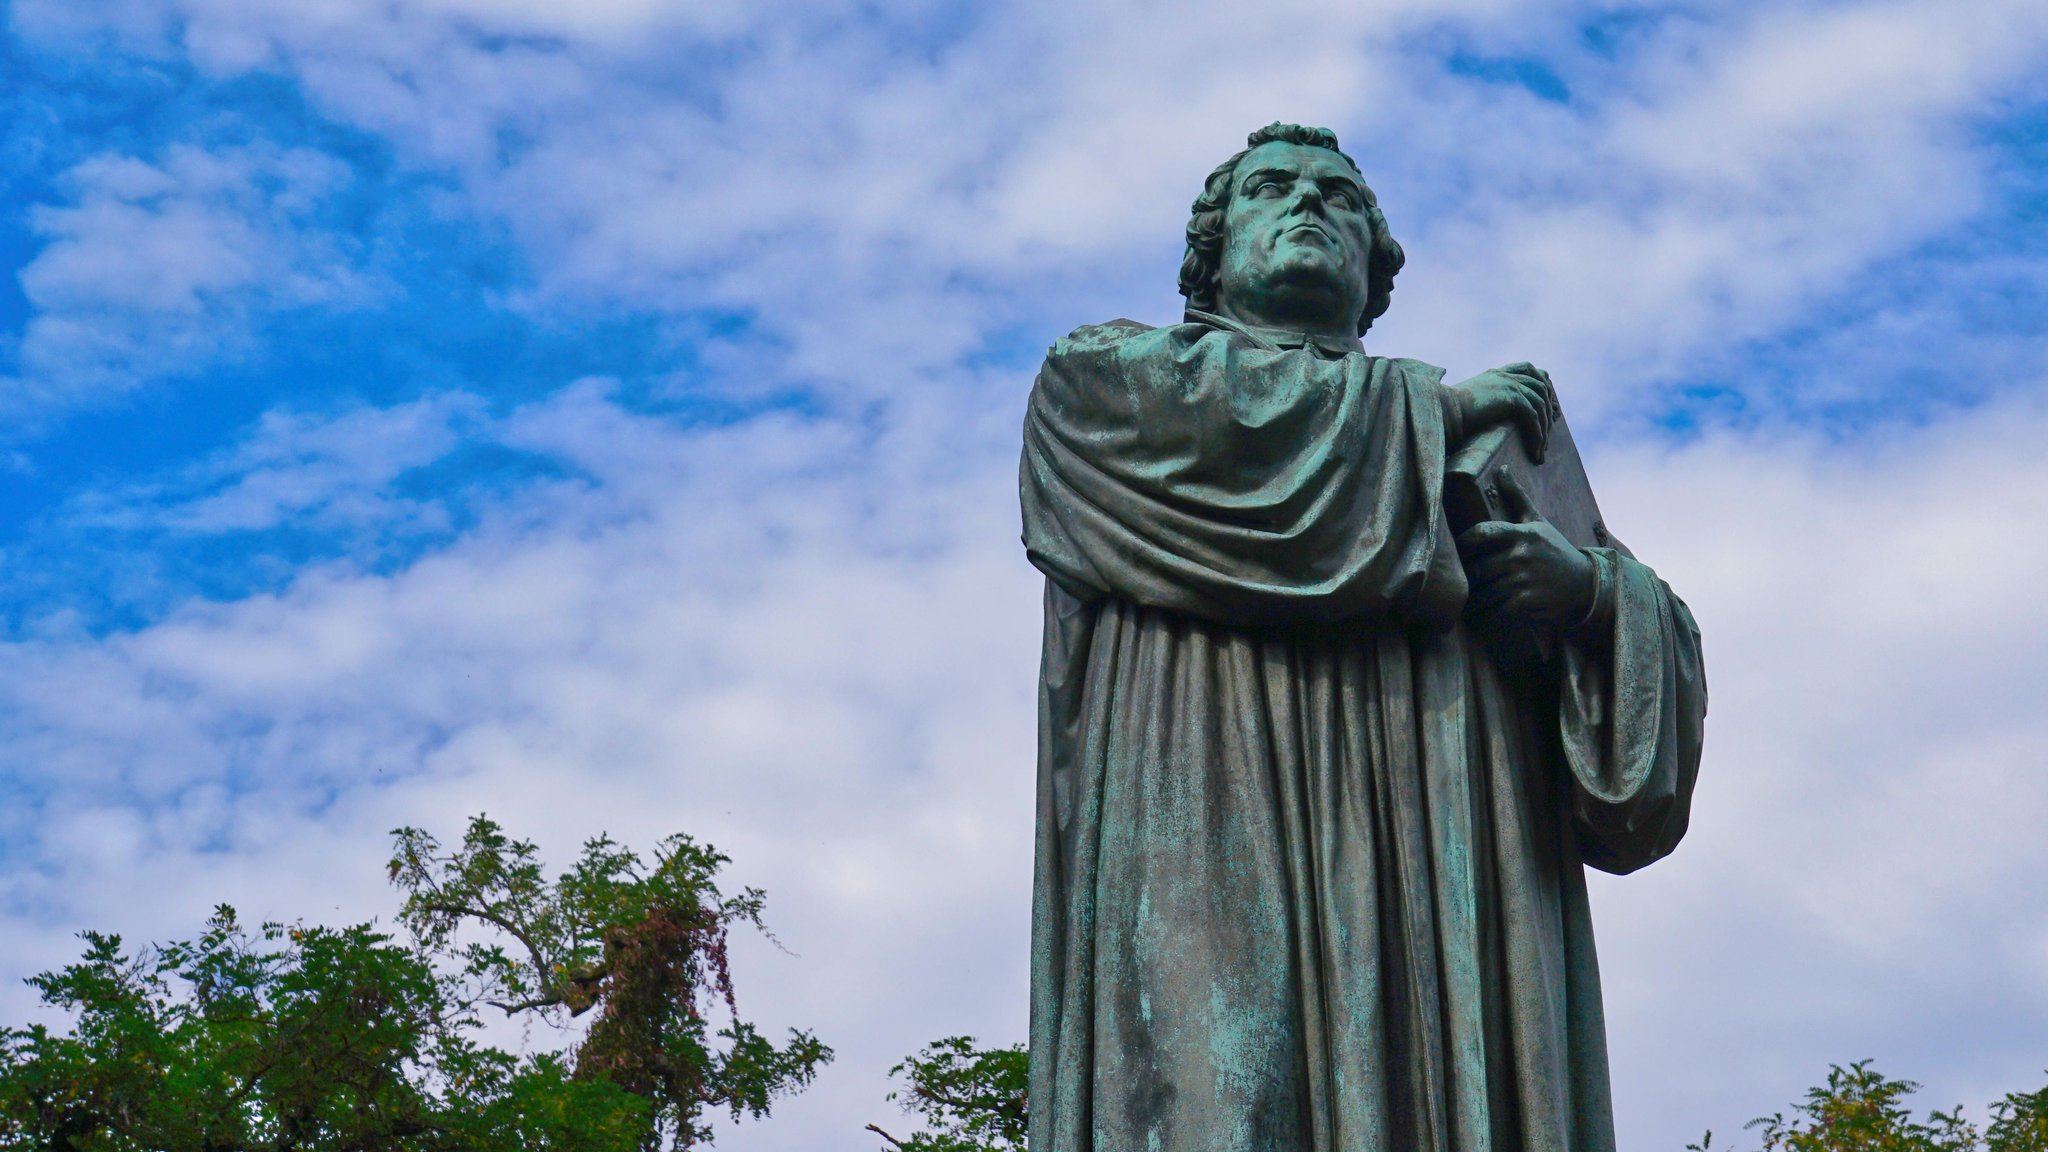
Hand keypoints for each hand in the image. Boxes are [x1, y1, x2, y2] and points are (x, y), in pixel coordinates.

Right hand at [1449, 361, 1554, 461]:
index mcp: (1495, 374)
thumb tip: (1482, 418)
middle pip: (1540, 385)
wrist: (1441, 411)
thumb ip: (1481, 403)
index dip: (1542, 382)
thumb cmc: (1445, 413)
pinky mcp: (1511, 398)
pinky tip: (1535, 450)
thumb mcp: (1467, 402)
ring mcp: (1509, 384)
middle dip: (1549, 409)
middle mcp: (1504, 376)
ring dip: (1544, 429)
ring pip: (1540, 404)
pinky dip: (1537, 435)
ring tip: (1541, 451)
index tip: (1548, 402)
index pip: (1527, 368)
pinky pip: (1533, 417)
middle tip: (1549, 433)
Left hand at [1456, 469, 1595, 627]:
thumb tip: (1501, 469)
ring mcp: (1525, 580)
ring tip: (1464, 601)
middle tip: (1456, 582)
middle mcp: (1522, 555)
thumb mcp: (1538, 523)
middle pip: (1477, 568)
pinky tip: (1483, 614)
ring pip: (1484, 591)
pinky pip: (1496, 610)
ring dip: (1473, 599)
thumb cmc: (1556, 551)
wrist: (1586, 586)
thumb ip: (1517, 497)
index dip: (1463, 543)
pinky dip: (1487, 614)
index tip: (1456, 550)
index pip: (1482, 533)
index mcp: (1522, 534)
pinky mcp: (1527, 602)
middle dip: (1465, 577)